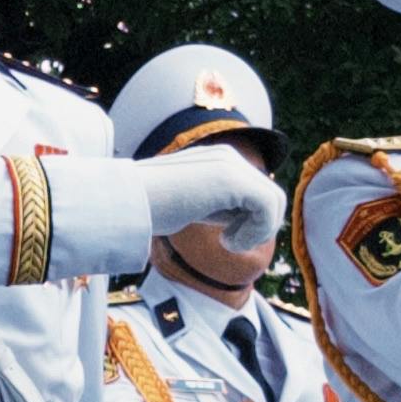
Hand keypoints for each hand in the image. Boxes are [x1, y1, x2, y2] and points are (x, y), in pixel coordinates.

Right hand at [135, 146, 283, 254]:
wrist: (126, 201)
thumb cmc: (149, 207)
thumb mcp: (190, 203)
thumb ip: (217, 205)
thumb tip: (240, 221)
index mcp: (218, 160)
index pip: (256, 189)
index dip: (252, 220)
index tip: (228, 238)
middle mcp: (228, 157)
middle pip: (271, 194)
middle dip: (260, 226)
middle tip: (232, 244)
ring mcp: (230, 166)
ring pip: (274, 201)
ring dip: (259, 231)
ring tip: (229, 244)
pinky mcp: (231, 180)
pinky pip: (268, 207)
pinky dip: (256, 232)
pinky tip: (227, 242)